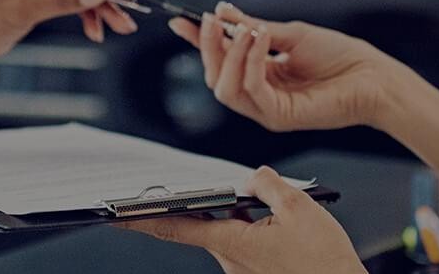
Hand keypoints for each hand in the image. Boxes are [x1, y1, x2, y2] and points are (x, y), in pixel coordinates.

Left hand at [121, 167, 365, 273]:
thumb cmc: (326, 263)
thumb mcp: (302, 209)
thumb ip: (270, 185)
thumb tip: (254, 175)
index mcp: (232, 242)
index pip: (173, 226)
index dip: (140, 218)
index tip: (112, 213)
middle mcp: (230, 260)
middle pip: (200, 225)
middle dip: (192, 205)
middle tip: (172, 189)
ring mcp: (243, 269)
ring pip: (225, 232)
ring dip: (231, 215)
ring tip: (259, 203)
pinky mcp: (257, 273)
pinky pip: (242, 243)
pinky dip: (248, 227)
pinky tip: (272, 221)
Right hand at [170, 2, 406, 131]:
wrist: (374, 77)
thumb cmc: (340, 57)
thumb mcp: (290, 34)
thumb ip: (254, 28)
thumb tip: (223, 13)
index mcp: (260, 74)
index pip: (220, 60)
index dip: (199, 42)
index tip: (182, 21)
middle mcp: (260, 94)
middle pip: (215, 77)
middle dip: (208, 47)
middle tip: (212, 20)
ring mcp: (267, 109)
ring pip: (225, 89)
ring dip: (228, 55)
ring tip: (244, 30)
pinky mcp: (279, 117)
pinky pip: (251, 90)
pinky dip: (250, 63)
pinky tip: (260, 40)